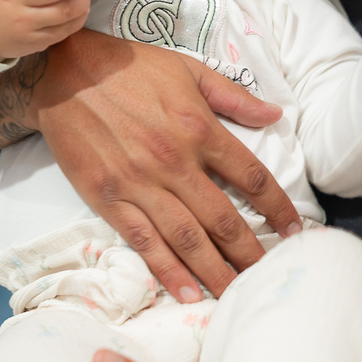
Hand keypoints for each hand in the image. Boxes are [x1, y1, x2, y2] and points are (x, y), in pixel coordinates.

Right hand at [36, 30, 299, 300]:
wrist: (66, 70)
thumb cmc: (132, 67)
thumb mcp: (190, 70)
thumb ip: (234, 96)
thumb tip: (276, 114)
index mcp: (199, 128)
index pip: (251, 176)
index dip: (277, 206)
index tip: (294, 229)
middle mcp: (174, 161)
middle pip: (223, 218)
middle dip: (250, 252)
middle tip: (269, 275)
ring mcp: (139, 183)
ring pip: (187, 238)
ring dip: (215, 271)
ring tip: (236, 293)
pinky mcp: (108, 198)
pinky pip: (144, 241)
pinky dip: (168, 270)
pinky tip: (188, 292)